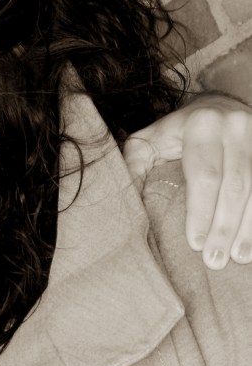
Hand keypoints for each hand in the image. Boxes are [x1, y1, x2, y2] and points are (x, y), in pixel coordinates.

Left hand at [123, 93, 251, 268]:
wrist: (218, 105)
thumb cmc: (176, 133)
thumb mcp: (150, 142)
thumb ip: (135, 167)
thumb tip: (125, 200)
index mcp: (202, 125)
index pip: (205, 175)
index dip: (201, 212)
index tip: (195, 244)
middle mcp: (236, 127)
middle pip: (236, 185)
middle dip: (225, 227)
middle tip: (216, 260)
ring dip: (248, 228)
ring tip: (239, 258)